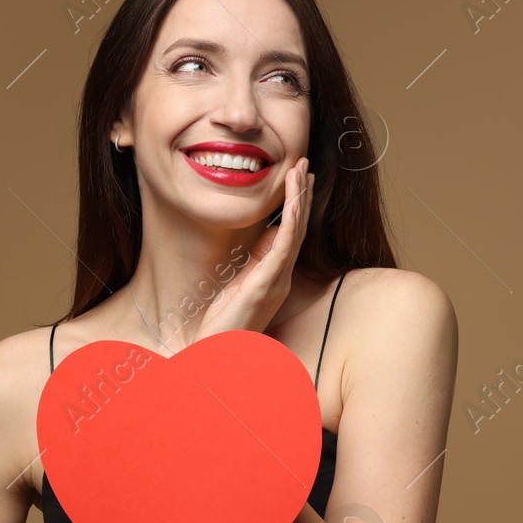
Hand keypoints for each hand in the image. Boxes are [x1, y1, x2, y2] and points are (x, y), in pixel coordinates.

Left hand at [194, 157, 313, 338]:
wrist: (218, 358)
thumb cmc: (223, 329)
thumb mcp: (235, 291)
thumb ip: (248, 270)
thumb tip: (256, 249)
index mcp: (273, 277)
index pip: (289, 235)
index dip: (295, 206)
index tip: (297, 180)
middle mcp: (281, 277)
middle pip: (297, 228)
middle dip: (301, 195)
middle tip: (304, 164)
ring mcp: (277, 280)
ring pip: (295, 232)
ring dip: (299, 199)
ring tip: (301, 171)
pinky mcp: (268, 283)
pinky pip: (285, 246)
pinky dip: (291, 220)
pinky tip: (293, 200)